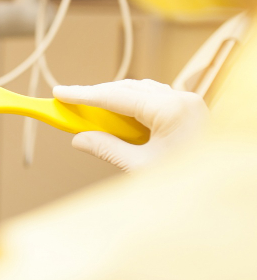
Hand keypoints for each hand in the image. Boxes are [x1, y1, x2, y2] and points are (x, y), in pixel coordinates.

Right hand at [54, 79, 208, 171]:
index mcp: (170, 110)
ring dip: (114, 99)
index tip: (59, 93)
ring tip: (90, 112)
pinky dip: (132, 105)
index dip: (84, 95)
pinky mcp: (189, 111)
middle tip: (68, 104)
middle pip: (128, 89)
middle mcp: (181, 99)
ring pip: (141, 91)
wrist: (220, 190)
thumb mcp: (140, 167)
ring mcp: (187, 103)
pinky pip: (154, 98)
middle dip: (97, 96)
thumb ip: (107, 148)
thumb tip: (79, 138)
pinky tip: (119, 118)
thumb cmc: (188, 180)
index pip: (116, 97)